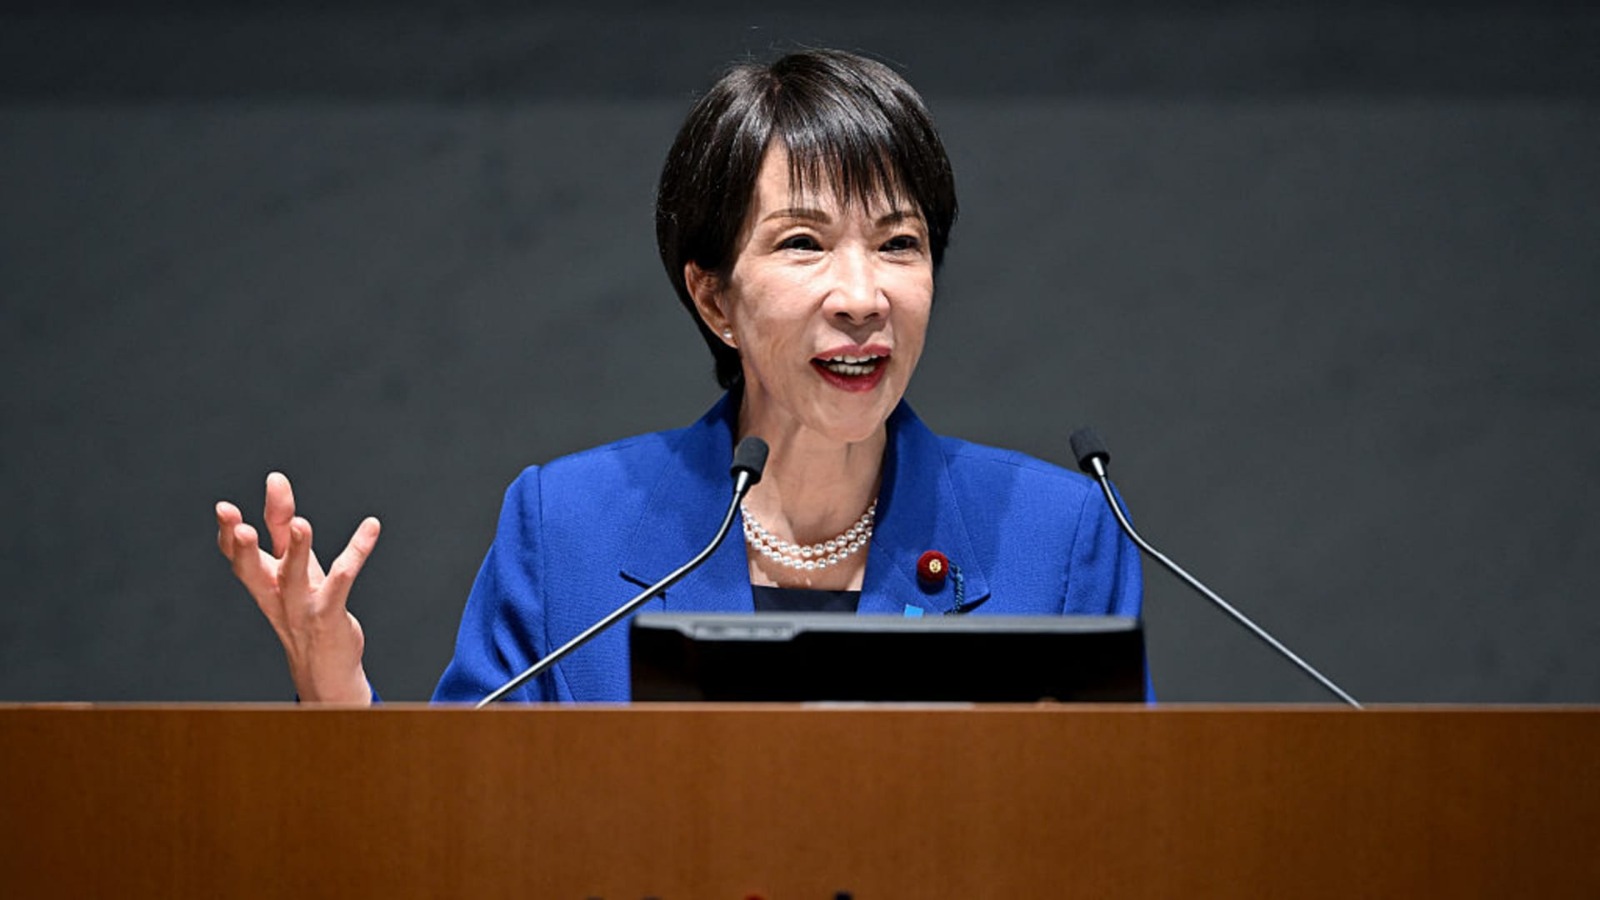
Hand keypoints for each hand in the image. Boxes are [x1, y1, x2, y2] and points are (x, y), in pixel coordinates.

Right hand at [215, 472, 380, 703]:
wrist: (324, 670)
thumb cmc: (306, 610)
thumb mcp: (292, 570)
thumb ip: (284, 528)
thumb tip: (275, 480)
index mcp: (263, 583)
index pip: (238, 557)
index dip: (228, 534)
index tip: (223, 507)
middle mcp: (276, 596)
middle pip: (253, 571)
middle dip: (243, 548)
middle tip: (240, 527)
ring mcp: (302, 608)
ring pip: (295, 578)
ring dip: (297, 550)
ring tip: (301, 523)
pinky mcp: (330, 616)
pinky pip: (342, 583)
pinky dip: (356, 553)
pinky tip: (370, 529)